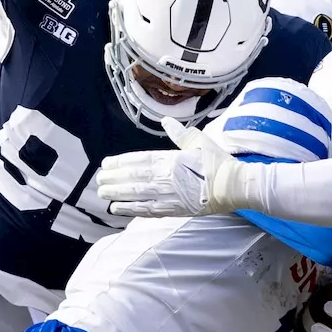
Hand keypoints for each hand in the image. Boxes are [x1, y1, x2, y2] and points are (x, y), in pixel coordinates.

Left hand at [97, 116, 239, 216]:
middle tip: (98, 180)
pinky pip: (145, 210)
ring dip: (116, 194)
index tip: (105, 164)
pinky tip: (117, 209)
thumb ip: (179, 133)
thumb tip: (166, 121)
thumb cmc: (217, 163)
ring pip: (134, 195)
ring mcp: (166, 196)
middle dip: (112, 179)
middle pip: (131, 178)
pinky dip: (129, 210)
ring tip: (102, 193)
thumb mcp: (199, 141)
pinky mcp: (172, 210)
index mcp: (168, 159)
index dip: (119, 163)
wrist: (233, 187)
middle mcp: (163, 178)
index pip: (137, 160)